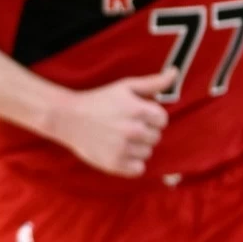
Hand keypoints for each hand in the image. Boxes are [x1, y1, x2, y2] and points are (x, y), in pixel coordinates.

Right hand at [51, 69, 175, 176]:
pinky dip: (131, 163)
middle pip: (156, 137)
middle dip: (143, 131)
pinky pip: (138, 169)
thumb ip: (153, 82)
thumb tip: (175, 72)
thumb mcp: (125, 87)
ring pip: (147, 152)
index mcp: (138, 110)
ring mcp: (123, 148)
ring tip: (118, 137)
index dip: (149, 116)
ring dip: (136, 147)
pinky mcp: (115, 164)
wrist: (67, 117)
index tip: (133, 114)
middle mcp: (132, 130)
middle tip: (122, 125)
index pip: (162, 119)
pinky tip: (118, 151)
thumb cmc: (99, 100)